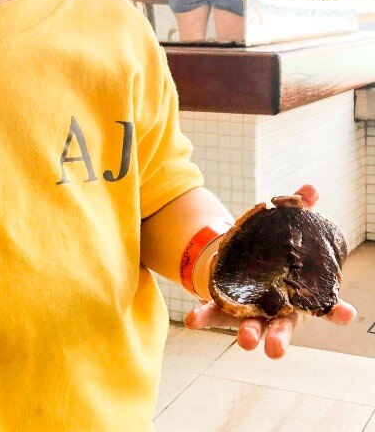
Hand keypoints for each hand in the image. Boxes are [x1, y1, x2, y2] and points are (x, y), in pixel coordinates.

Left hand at [183, 184, 356, 358]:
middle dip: (279, 338)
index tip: (346, 314)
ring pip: (250, 328)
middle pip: (281, 327)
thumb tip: (310, 189)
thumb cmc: (272, 251)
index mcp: (297, 296)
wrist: (240, 261)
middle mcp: (275, 311)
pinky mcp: (222, 309)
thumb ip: (299, 210)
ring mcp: (249, 313)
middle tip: (276, 349)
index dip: (334, 311)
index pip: (321, 306)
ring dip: (247, 335)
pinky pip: (211, 314)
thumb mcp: (285, 227)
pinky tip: (191, 320)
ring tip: (245, 341)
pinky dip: (202, 317)